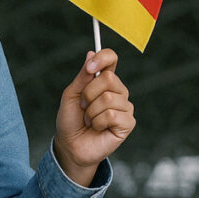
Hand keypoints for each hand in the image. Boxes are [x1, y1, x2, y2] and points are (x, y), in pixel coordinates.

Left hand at [53, 49, 134, 185]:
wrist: (70, 145)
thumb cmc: (70, 119)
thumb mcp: (71, 95)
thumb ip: (82, 76)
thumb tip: (91, 53)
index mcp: (104, 81)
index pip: (112, 59)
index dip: (103, 58)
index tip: (89, 68)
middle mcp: (118, 91)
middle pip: (109, 78)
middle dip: (88, 94)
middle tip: (83, 106)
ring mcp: (125, 107)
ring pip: (108, 98)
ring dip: (91, 112)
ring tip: (89, 120)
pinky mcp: (128, 123)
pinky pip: (112, 115)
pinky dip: (97, 122)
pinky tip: (97, 128)